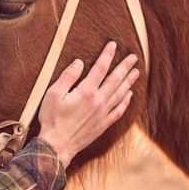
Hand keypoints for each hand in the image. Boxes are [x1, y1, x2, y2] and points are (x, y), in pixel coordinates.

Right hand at [38, 41, 138, 167]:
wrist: (58, 145)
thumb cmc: (52, 118)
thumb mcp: (53, 94)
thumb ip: (68, 77)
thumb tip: (79, 62)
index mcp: (86, 91)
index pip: (100, 68)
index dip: (107, 55)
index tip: (113, 45)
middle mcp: (98, 101)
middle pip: (115, 80)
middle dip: (124, 66)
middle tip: (133, 57)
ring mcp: (102, 113)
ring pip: (120, 94)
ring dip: (129, 82)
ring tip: (136, 72)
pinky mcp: (103, 124)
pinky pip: (119, 110)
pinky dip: (126, 102)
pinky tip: (129, 95)